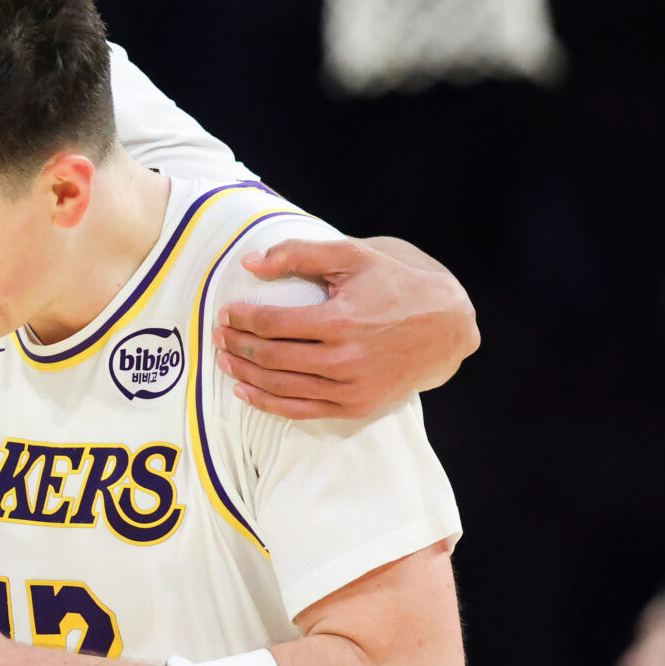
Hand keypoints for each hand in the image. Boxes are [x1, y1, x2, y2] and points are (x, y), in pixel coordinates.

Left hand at [215, 236, 477, 418]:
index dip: (242, 319)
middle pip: (272, 357)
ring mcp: (351, 388)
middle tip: (218, 335)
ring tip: (224, 360)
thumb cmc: (395, 285)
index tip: (226, 313)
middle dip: (238, 345)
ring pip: (282, 387)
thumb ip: (299, 254)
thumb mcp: (353, 256)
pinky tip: (245, 391)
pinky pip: (301, 410)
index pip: (273, 324)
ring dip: (245, 374)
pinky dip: (268, 403)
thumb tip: (249, 263)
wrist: (446, 327)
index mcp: (341, 321)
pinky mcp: (356, 407)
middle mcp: (344, 360)